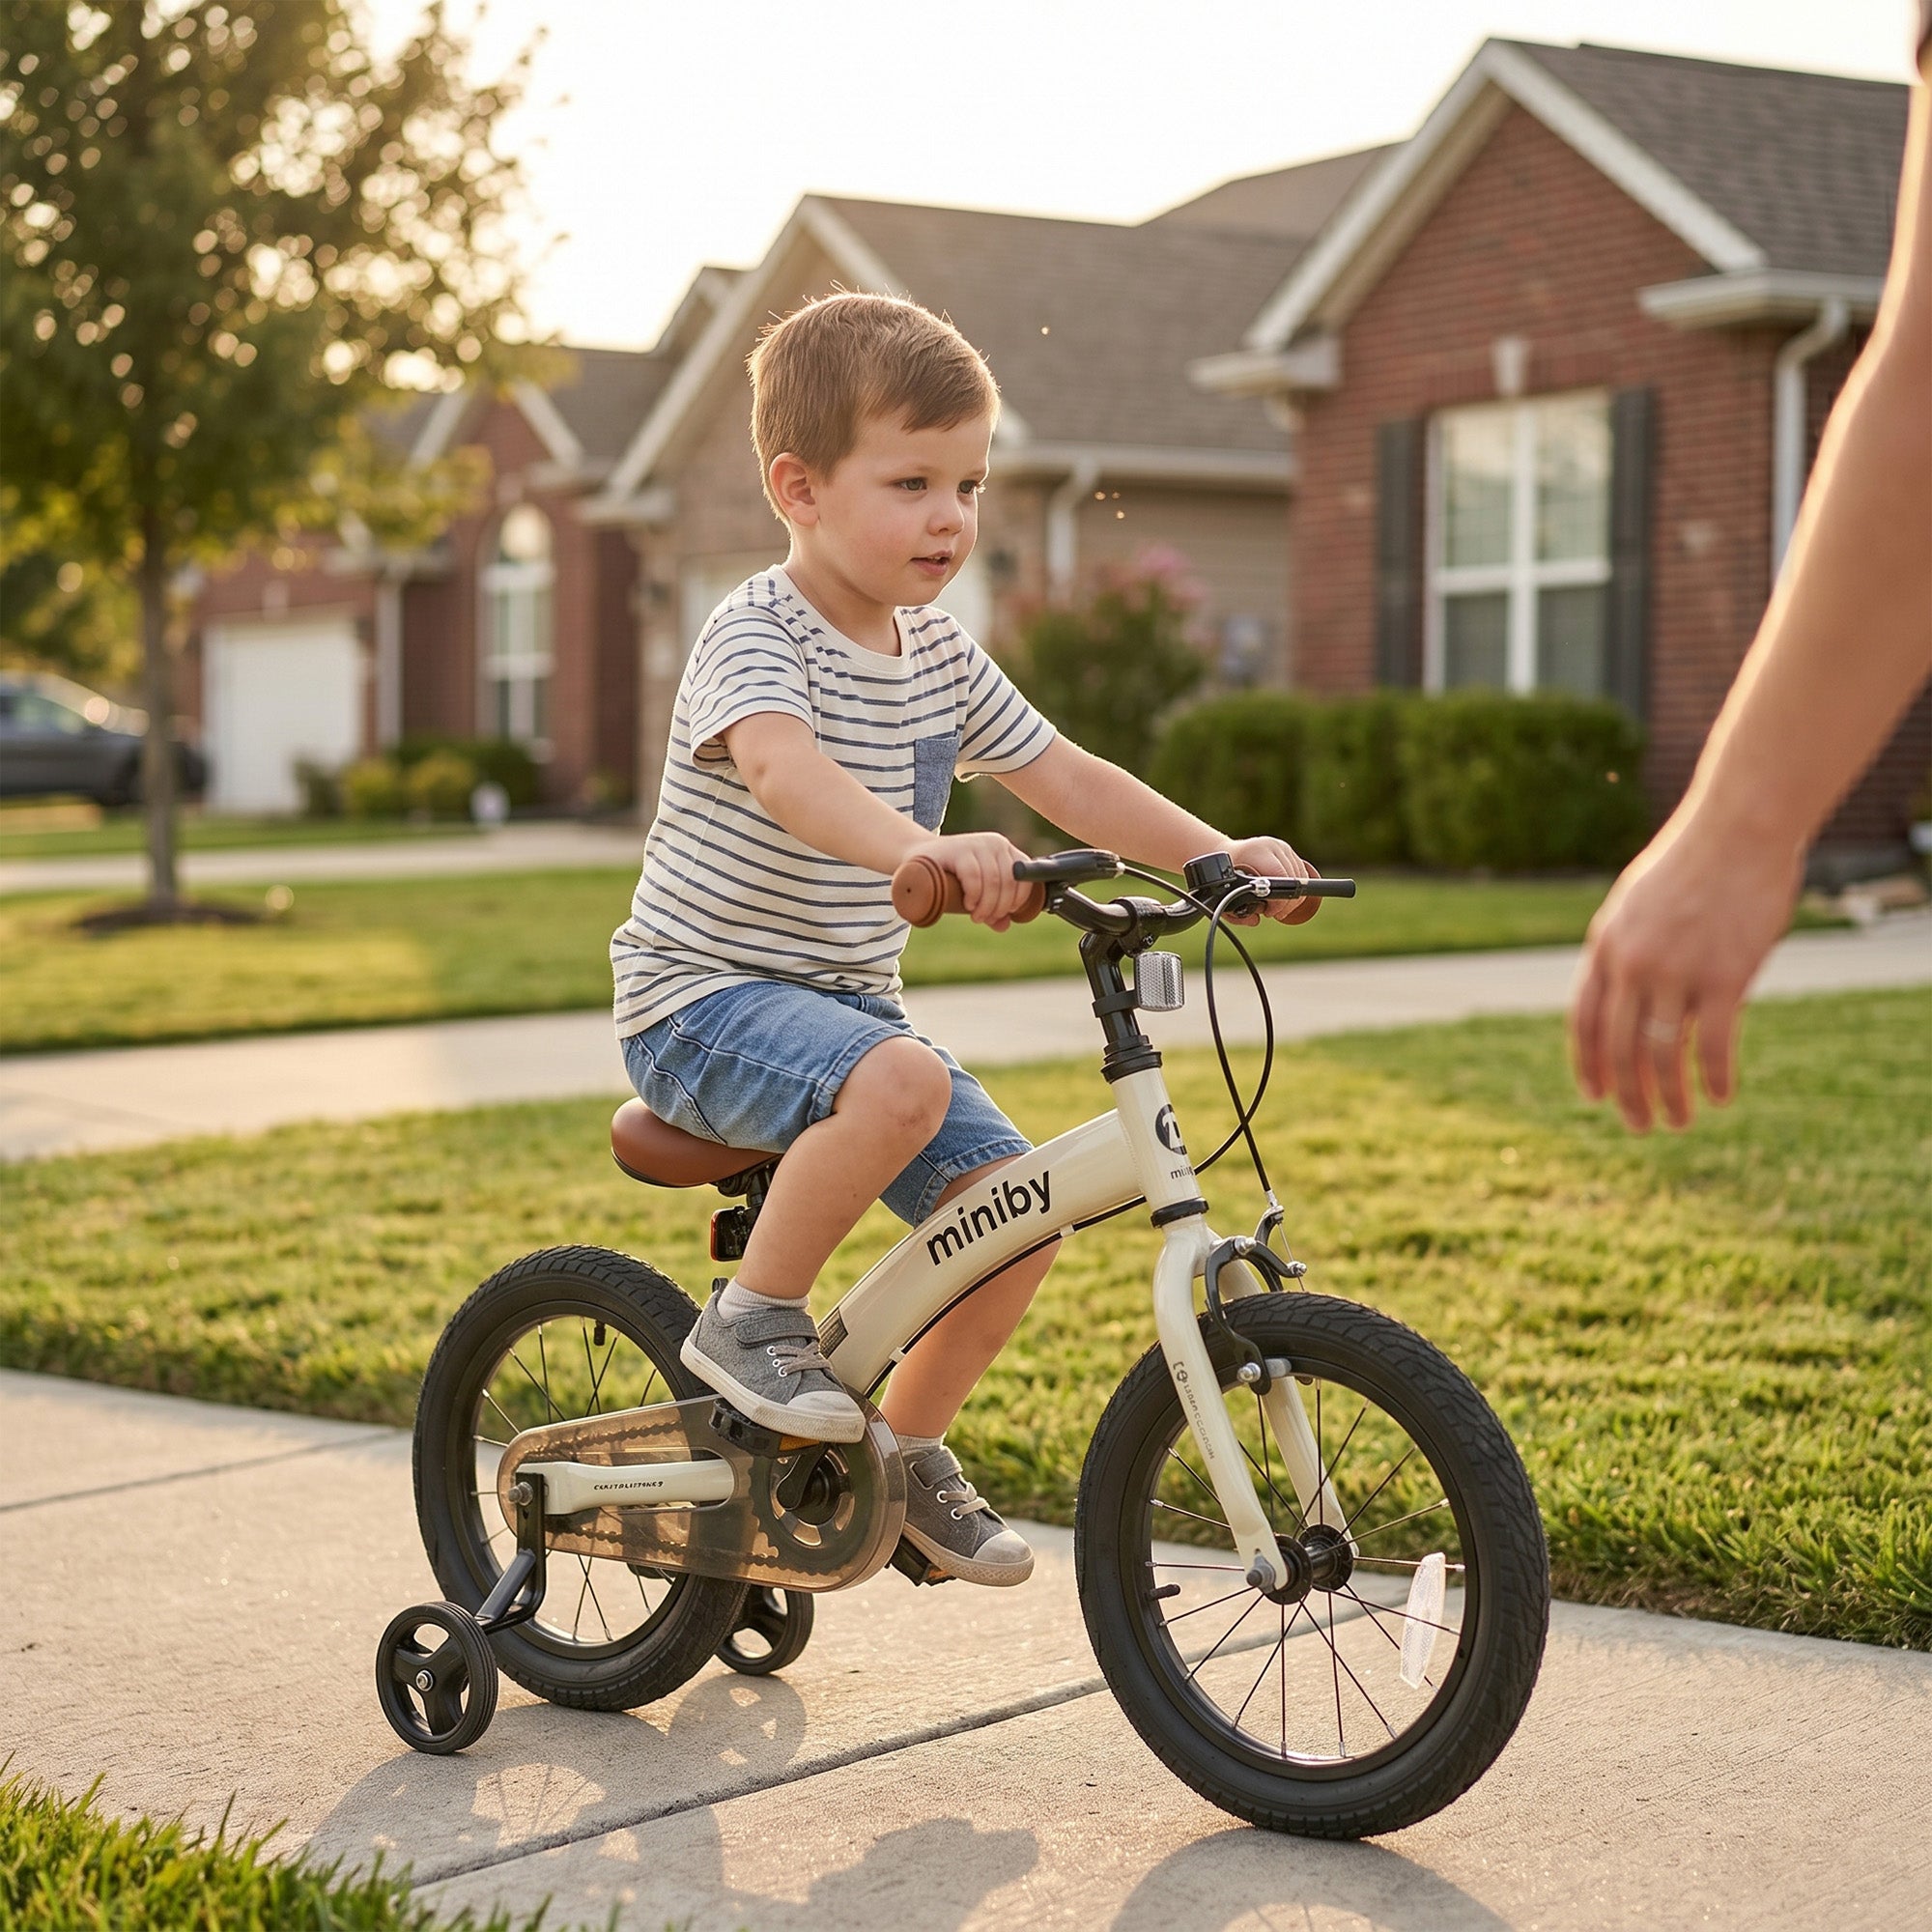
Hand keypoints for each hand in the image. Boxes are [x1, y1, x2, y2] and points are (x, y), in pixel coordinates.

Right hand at [924, 831, 1034, 929]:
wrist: (916, 858)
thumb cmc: (950, 876)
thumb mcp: (975, 891)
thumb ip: (992, 907)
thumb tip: (1004, 926)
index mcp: (1005, 851)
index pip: (1025, 876)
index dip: (1018, 900)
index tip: (1006, 913)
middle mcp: (995, 843)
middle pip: (1009, 882)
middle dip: (999, 907)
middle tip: (985, 919)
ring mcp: (976, 844)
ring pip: (994, 881)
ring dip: (987, 905)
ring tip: (976, 915)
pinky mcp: (957, 849)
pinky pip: (974, 876)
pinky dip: (974, 895)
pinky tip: (968, 904)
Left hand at [1224, 836, 1320, 925]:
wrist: (1225, 852)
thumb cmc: (1226, 873)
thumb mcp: (1225, 893)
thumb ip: (1236, 913)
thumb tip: (1255, 921)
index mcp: (1256, 852)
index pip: (1280, 877)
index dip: (1279, 901)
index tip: (1269, 912)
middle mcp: (1271, 846)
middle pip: (1293, 879)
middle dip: (1286, 903)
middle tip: (1273, 912)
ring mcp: (1281, 846)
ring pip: (1300, 877)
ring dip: (1292, 896)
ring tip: (1278, 905)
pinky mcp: (1287, 850)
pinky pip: (1301, 872)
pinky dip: (1296, 887)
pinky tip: (1284, 895)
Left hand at [1569, 815, 1801, 1131]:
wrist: (1739, 827)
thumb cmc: (1694, 861)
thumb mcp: (1639, 902)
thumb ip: (1630, 948)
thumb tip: (1631, 993)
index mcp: (1605, 945)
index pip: (1583, 1019)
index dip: (1588, 1062)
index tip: (1595, 1095)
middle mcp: (1632, 963)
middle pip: (1616, 1045)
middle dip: (1625, 1093)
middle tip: (1638, 1126)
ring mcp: (1675, 971)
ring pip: (1660, 1052)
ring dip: (1668, 1096)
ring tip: (1676, 1123)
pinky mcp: (1724, 976)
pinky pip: (1712, 1043)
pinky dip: (1714, 1076)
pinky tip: (1721, 1097)